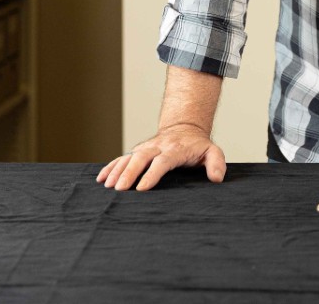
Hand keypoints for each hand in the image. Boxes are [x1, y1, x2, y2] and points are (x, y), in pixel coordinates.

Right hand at [96, 124, 226, 191]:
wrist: (184, 129)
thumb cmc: (197, 146)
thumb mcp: (212, 151)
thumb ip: (216, 163)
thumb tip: (217, 178)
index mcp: (174, 149)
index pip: (162, 162)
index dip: (152, 174)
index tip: (142, 188)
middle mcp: (157, 147)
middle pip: (141, 158)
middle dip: (129, 173)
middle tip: (120, 189)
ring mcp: (145, 148)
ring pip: (128, 157)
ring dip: (117, 171)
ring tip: (107, 186)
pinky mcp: (137, 151)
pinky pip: (121, 158)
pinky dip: (110, 167)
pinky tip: (101, 178)